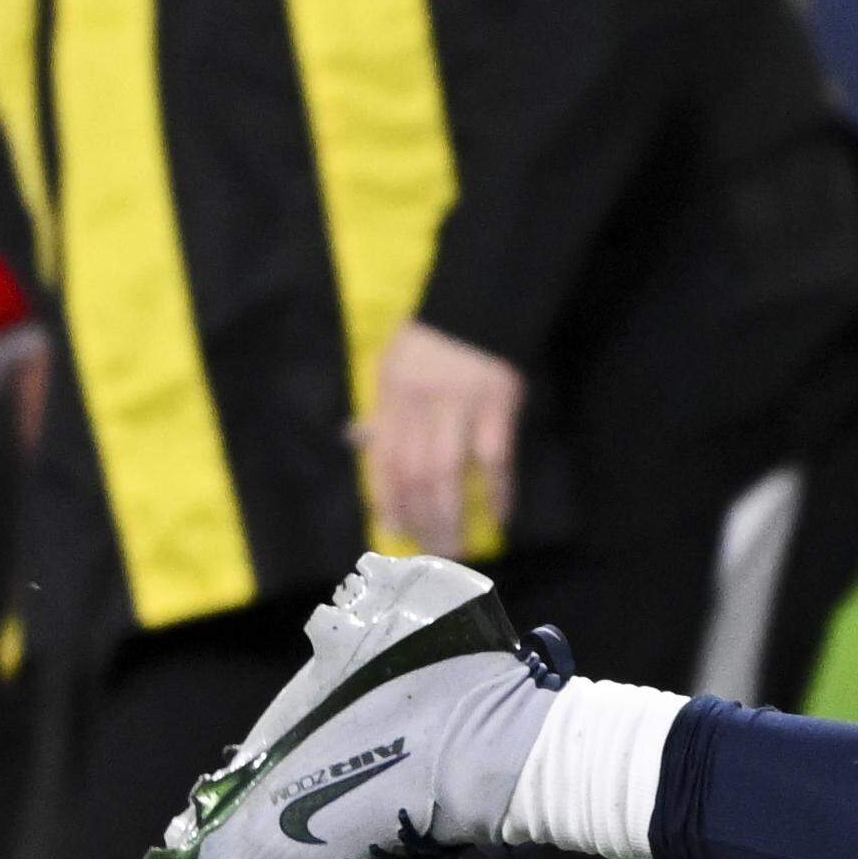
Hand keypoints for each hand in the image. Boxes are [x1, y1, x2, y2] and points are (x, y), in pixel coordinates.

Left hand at [357, 318, 523, 561]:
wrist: (478, 305)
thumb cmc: (432, 342)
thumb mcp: (394, 368)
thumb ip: (382, 407)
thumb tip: (356, 441)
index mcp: (393, 397)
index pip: (386, 460)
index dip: (389, 500)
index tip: (397, 531)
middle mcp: (421, 404)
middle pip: (414, 474)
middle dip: (422, 520)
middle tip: (432, 553)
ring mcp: (461, 405)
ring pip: (447, 472)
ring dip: (452, 516)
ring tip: (458, 547)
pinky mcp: (499, 404)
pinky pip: (495, 457)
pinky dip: (499, 491)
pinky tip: (501, 516)